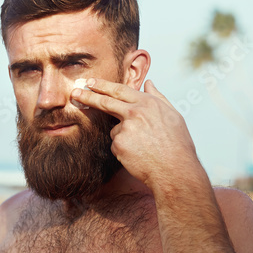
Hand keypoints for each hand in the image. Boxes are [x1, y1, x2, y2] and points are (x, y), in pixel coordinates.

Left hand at [72, 78, 200, 189]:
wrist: (174, 170)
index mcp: (148, 103)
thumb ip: (158, 97)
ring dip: (125, 137)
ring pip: (116, 130)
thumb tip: (149, 83)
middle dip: (88, 96)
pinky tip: (138, 156)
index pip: (120, 90)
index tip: (91, 82)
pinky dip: (124, 151)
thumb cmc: (177, 145)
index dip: (103, 85)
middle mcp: (135, 112)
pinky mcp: (119, 144)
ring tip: (145, 148)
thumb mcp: (173, 115)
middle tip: (75, 93)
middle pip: (105, 102)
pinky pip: (116, 145)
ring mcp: (125, 128)